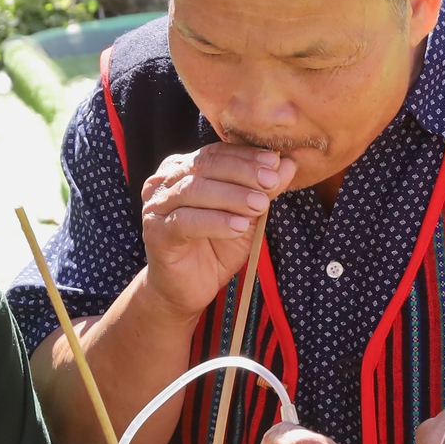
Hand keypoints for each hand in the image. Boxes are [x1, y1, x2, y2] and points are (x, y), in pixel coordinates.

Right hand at [136, 144, 296, 321]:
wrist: (185, 290)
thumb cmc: (214, 248)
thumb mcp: (245, 216)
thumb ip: (262, 190)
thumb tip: (289, 164)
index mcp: (183, 169)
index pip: (215, 153)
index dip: (246, 156)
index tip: (276, 161)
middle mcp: (164, 182)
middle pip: (205, 165)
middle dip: (242, 172)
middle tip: (271, 180)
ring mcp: (156, 207)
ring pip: (194, 190)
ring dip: (232, 196)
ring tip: (260, 205)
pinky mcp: (156, 233)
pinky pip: (186, 222)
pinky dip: (216, 222)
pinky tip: (239, 227)